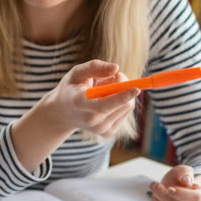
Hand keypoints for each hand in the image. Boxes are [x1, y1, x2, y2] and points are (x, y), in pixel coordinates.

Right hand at [12, 60, 140, 171]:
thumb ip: (94, 67)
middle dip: (122, 85)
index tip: (136, 89)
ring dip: (121, 93)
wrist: (63, 113)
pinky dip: (121, 102)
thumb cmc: (71, 88)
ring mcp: (100, 129)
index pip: (103, 104)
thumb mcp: (77, 73)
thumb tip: (116, 68)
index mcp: (79, 104)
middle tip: (107, 79)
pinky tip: (105, 101)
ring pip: (127, 106)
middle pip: (121, 103)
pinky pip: (126, 111)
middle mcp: (90, 120)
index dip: (121, 96)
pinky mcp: (108, 133)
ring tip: (102, 92)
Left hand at [149, 166, 200, 200]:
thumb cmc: (180, 183)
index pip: (194, 198)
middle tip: (154, 186)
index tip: (168, 188)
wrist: (180, 197)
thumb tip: (186, 179)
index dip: (180, 193)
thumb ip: (184, 172)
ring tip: (155, 196)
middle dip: (161, 195)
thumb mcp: (182, 173)